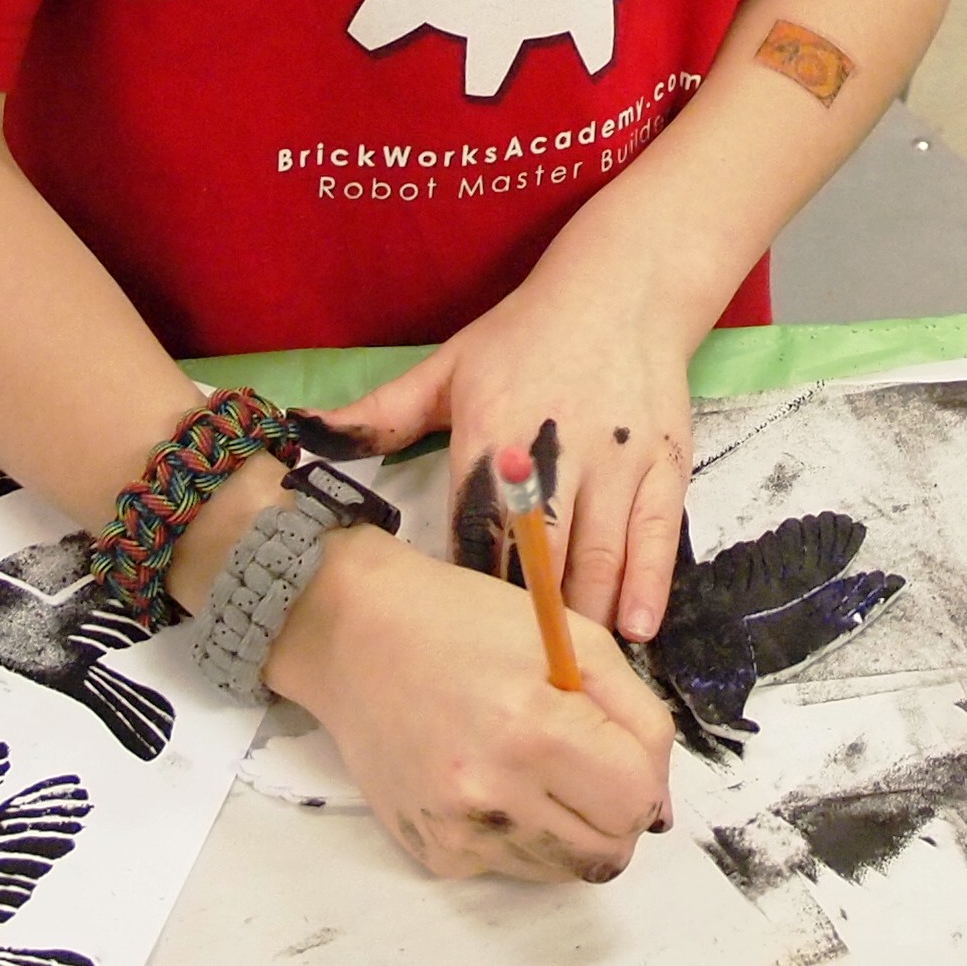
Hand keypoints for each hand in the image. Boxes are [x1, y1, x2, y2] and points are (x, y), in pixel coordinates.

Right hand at [267, 526, 672, 882]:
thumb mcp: (571, 636)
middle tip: (588, 763)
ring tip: (534, 766)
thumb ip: (635, 716)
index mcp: (534, 725)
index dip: (644, 774)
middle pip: (610, 850)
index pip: (637, 798)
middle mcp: (494, 790)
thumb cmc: (463, 620)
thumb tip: (658, 799)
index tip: (620, 747)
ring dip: (571, 826)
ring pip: (567, 869)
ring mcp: (461, 830)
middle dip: (616, 810)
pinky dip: (521, 832)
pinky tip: (490, 778)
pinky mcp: (436, 853)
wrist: (352, 634)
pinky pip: (513, 867)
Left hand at [319, 258, 697, 642]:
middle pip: (536, 559)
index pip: (470, 532)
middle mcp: (551, 452)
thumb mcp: (448, 367)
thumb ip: (379, 415)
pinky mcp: (662, 465)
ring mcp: (614, 460)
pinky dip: (646, 587)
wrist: (620, 289)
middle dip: (526, 623)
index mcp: (488, 434)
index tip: (455, 642)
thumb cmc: (525, 334)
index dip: (464, 593)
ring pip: (598, 559)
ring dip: (584, 619)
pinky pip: (655, 538)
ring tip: (568, 667)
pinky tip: (634, 628)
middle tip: (514, 676)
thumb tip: (304, 436)